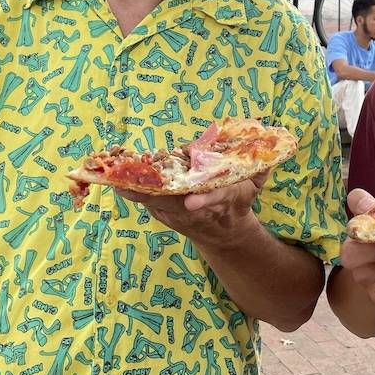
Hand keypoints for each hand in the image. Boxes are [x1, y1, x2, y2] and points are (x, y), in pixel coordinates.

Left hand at [116, 169, 270, 249]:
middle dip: (152, 191)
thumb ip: (259, 165)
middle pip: (172, 201)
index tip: (192, 202)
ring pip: (153, 201)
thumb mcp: (254, 184)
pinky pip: (144, 199)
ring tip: (113, 173)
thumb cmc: (238, 201)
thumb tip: (262, 141)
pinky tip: (113, 176)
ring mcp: (178, 215)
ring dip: (134, 188)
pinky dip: (130, 188)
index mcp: (223, 199)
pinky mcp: (163, 214)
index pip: (216, 198)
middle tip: (130, 177)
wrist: (223, 233)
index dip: (205, 199)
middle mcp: (198, 209)